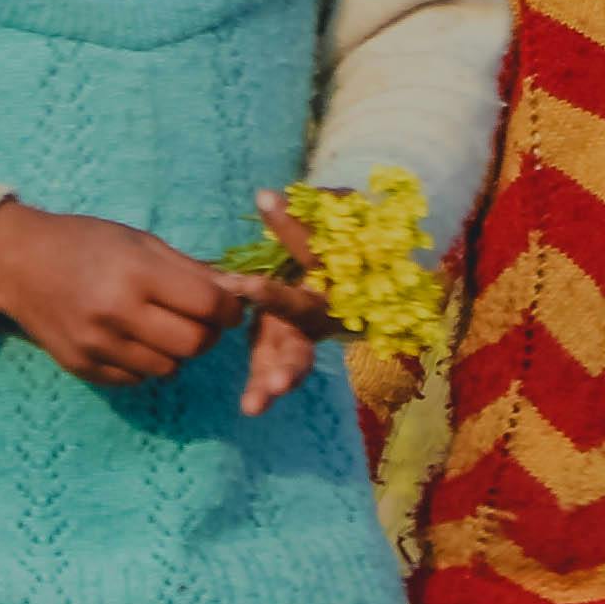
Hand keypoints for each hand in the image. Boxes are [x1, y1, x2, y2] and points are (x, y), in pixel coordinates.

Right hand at [0, 201, 255, 392]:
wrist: (17, 262)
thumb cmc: (85, 243)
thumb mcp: (140, 241)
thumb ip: (189, 269)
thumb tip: (237, 293)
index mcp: (136, 273)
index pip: (207, 306)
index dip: (229, 310)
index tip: (229, 306)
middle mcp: (116, 313)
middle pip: (194, 345)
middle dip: (208, 334)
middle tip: (201, 320)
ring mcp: (97, 345)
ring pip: (168, 369)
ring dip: (176, 352)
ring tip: (163, 328)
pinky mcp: (82, 366)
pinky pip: (136, 380)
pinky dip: (145, 365)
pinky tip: (134, 340)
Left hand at [230, 193, 340, 415]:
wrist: (353, 267)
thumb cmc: (334, 238)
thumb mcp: (326, 219)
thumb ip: (300, 214)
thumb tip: (264, 197)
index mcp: (333, 266)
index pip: (310, 249)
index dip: (289, 236)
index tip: (253, 250)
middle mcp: (323, 304)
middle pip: (307, 323)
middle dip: (291, 350)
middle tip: (276, 377)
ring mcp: (305, 330)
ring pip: (296, 358)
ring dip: (279, 379)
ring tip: (258, 402)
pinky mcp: (285, 345)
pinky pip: (275, 368)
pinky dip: (264, 386)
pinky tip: (250, 406)